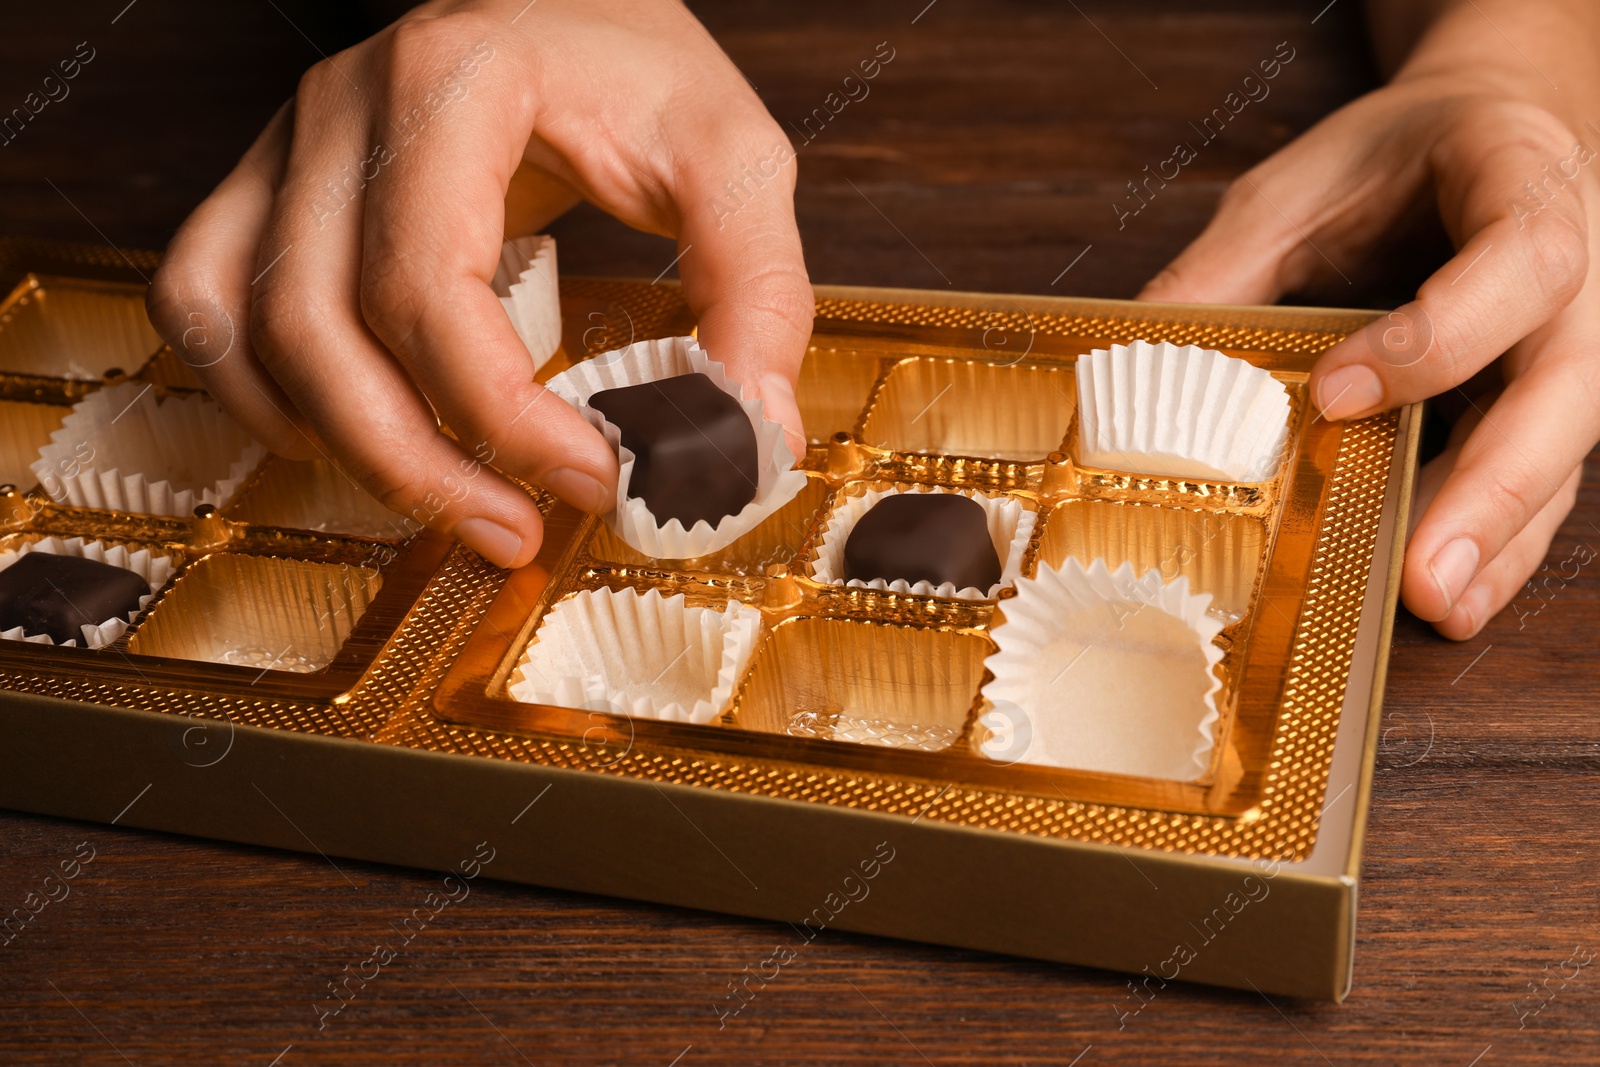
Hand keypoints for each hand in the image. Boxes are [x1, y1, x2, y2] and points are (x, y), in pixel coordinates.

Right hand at [148, 0, 811, 567]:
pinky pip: (203, 298)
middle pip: (321, 326)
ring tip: (445, 502)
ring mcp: (291, 145)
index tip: (590, 477)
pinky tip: (337, 433)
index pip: (430, 288)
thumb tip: (745, 434)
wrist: (563, 0)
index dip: (502, 417)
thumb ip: (756, 290)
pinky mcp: (271, 183)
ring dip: (339, 443)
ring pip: (245, 326)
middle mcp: (345, 111)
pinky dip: (252, 387)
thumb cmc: (635, 66)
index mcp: (453, 86)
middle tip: (511, 532)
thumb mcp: (731, 158)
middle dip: (417, 464)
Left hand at [1139, 2, 1599, 639]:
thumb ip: (1231, 262)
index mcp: (1528, 179)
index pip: (1518, 265)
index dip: (1437, 337)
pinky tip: (1449, 601)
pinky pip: (1541, 481)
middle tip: (1423, 574)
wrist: (1487, 128)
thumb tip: (1141, 357)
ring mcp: (1577, 344)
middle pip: (1569, 388)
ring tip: (1434, 606)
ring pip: (1564, 452)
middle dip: (1495, 486)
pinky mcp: (1550, 402)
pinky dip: (1496, 544)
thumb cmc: (1397, 155)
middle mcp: (1584, 272)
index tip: (1337, 393)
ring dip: (1499, 538)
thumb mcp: (1300, 183)